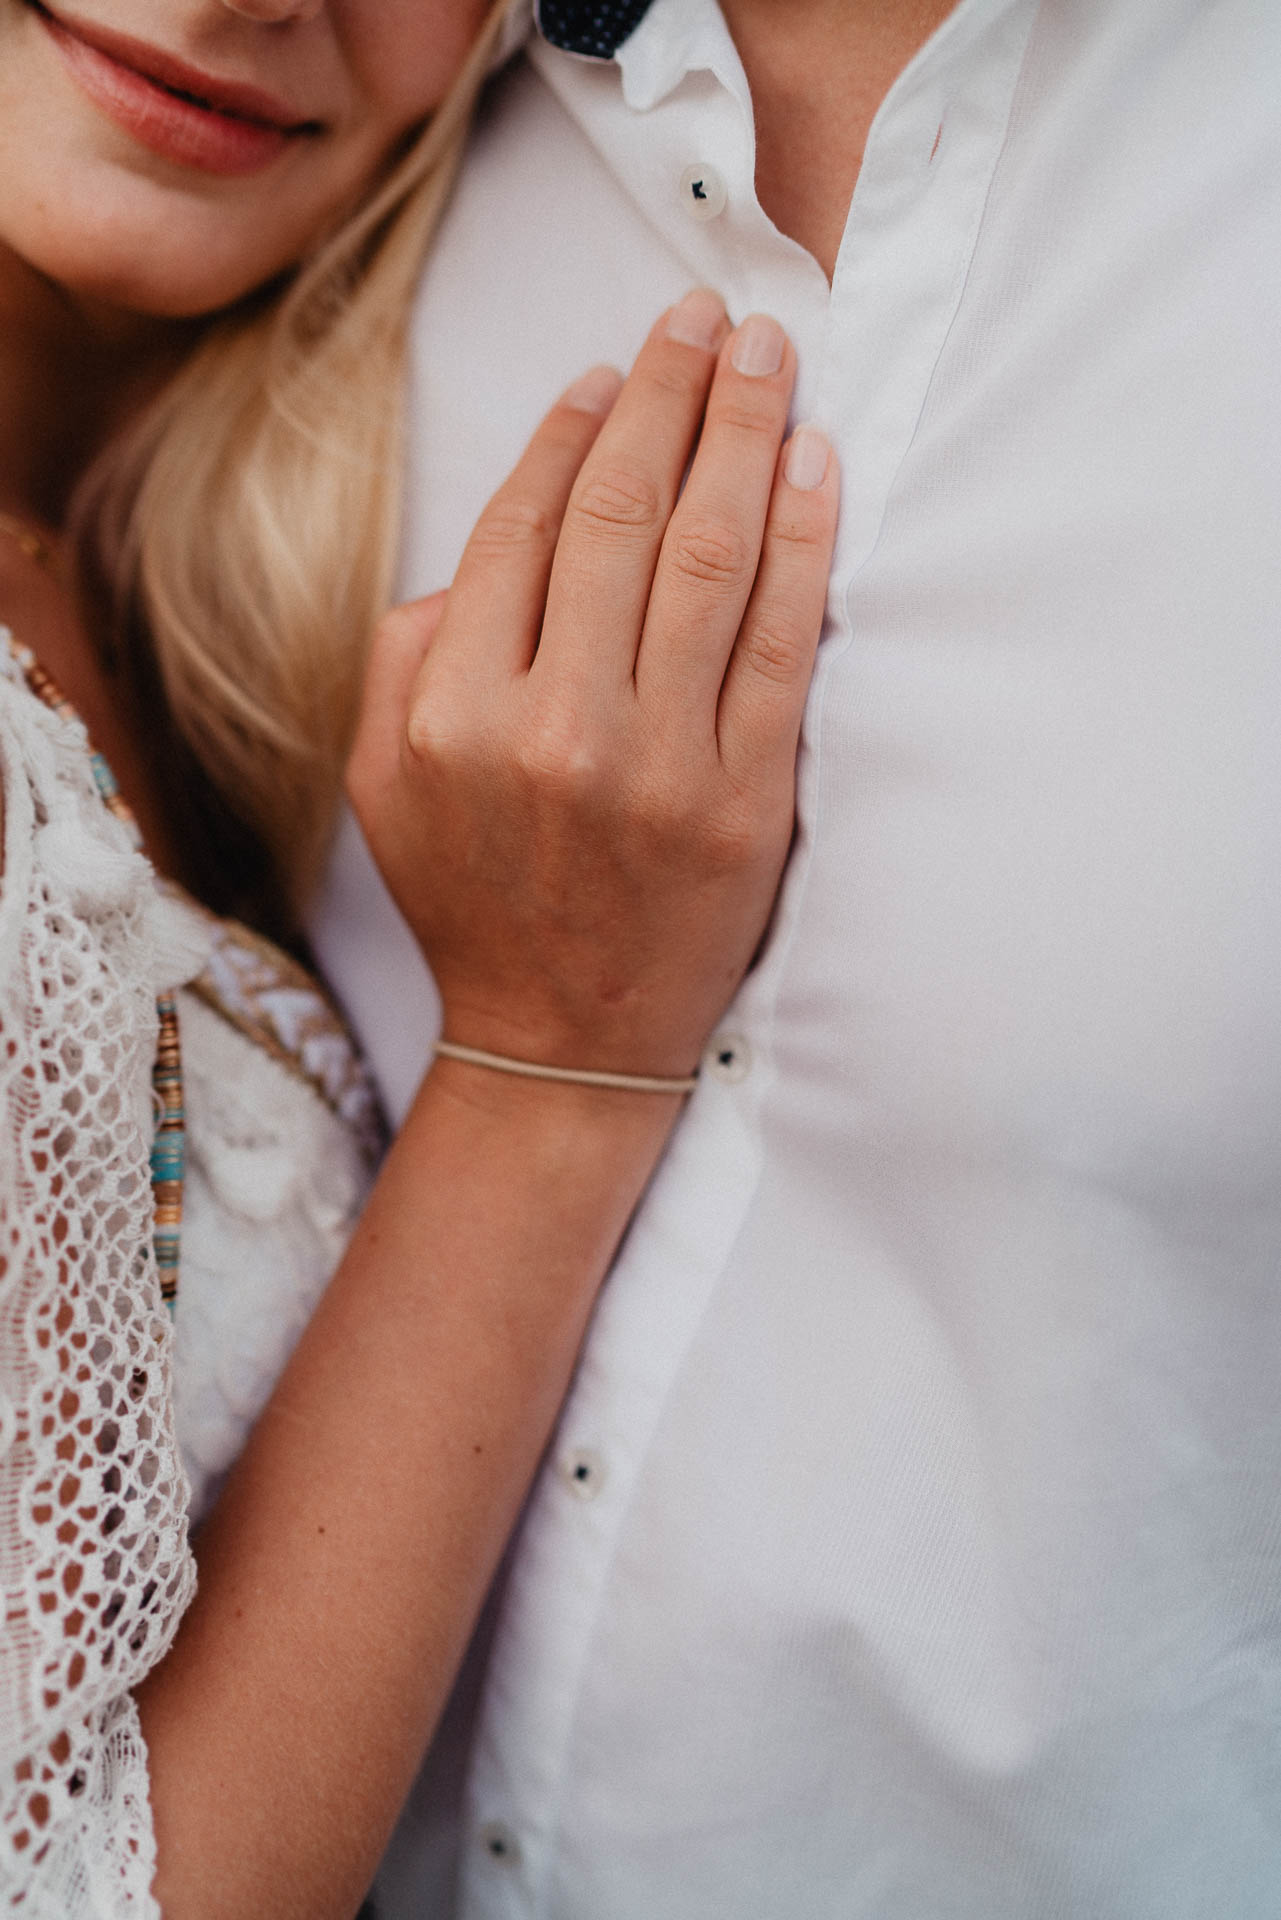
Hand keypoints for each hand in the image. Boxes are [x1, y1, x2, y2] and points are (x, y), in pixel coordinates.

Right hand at [347, 289, 838, 1080]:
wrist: (564, 1037)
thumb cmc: (476, 899)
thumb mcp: (385, 784)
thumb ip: (405, 655)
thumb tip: (486, 543)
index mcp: (456, 710)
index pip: (524, 526)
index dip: (575, 430)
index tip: (614, 371)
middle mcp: (553, 726)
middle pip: (621, 515)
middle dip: (671, 394)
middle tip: (708, 317)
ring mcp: (659, 763)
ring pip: (708, 557)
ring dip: (744, 434)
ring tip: (769, 355)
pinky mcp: (747, 798)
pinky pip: (784, 643)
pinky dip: (803, 543)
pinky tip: (813, 465)